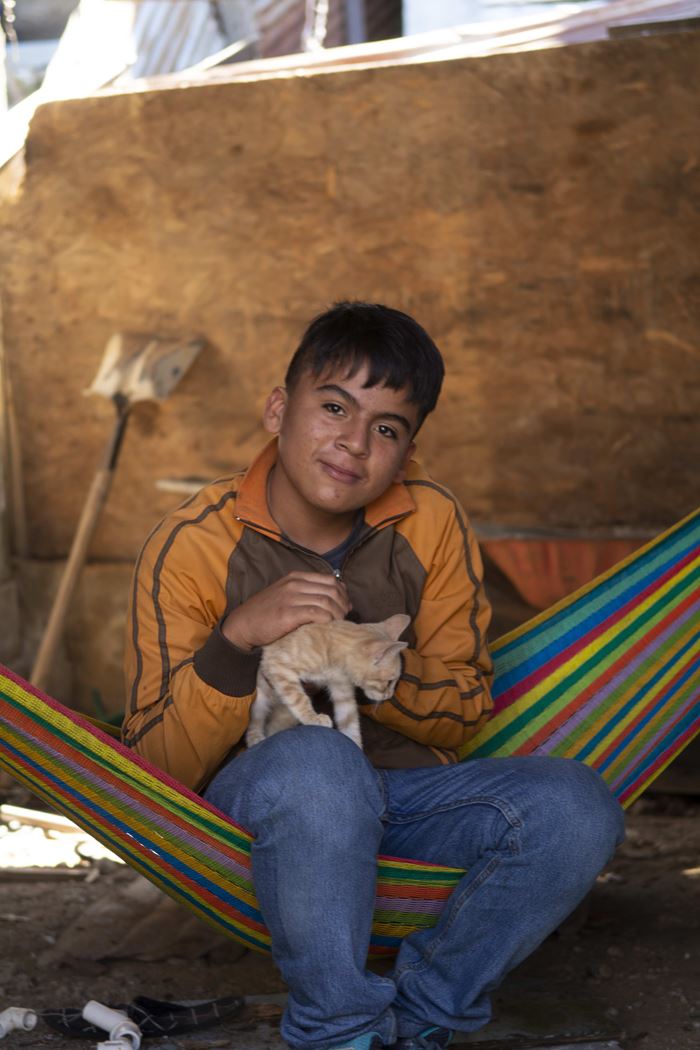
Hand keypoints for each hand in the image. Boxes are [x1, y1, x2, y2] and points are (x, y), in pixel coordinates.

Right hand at [221, 572, 350, 649]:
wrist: (242, 625)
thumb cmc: (265, 613)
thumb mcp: (286, 595)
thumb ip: (307, 593)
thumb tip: (336, 600)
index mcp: (296, 577)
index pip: (330, 579)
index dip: (343, 593)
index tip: (346, 606)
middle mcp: (294, 584)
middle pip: (331, 590)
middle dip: (343, 604)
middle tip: (345, 617)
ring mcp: (290, 598)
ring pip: (326, 601)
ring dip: (337, 614)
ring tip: (339, 624)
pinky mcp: (287, 614)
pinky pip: (316, 613)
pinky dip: (327, 620)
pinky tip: (328, 626)